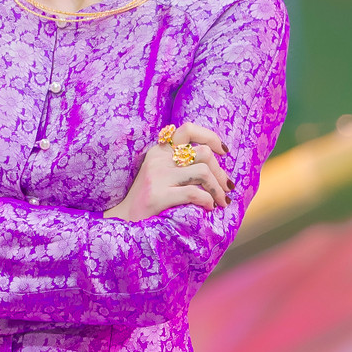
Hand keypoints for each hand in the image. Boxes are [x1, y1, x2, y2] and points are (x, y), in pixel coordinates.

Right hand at [105, 120, 233, 221]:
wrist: (124, 221)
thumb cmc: (148, 200)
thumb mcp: (160, 174)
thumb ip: (180, 164)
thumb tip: (216, 163)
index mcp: (159, 151)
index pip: (188, 130)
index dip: (210, 137)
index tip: (223, 152)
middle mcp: (158, 160)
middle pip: (203, 153)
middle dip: (221, 172)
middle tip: (227, 188)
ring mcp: (157, 177)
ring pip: (203, 172)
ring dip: (218, 188)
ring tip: (221, 201)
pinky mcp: (158, 196)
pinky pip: (194, 193)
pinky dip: (208, 201)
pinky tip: (209, 208)